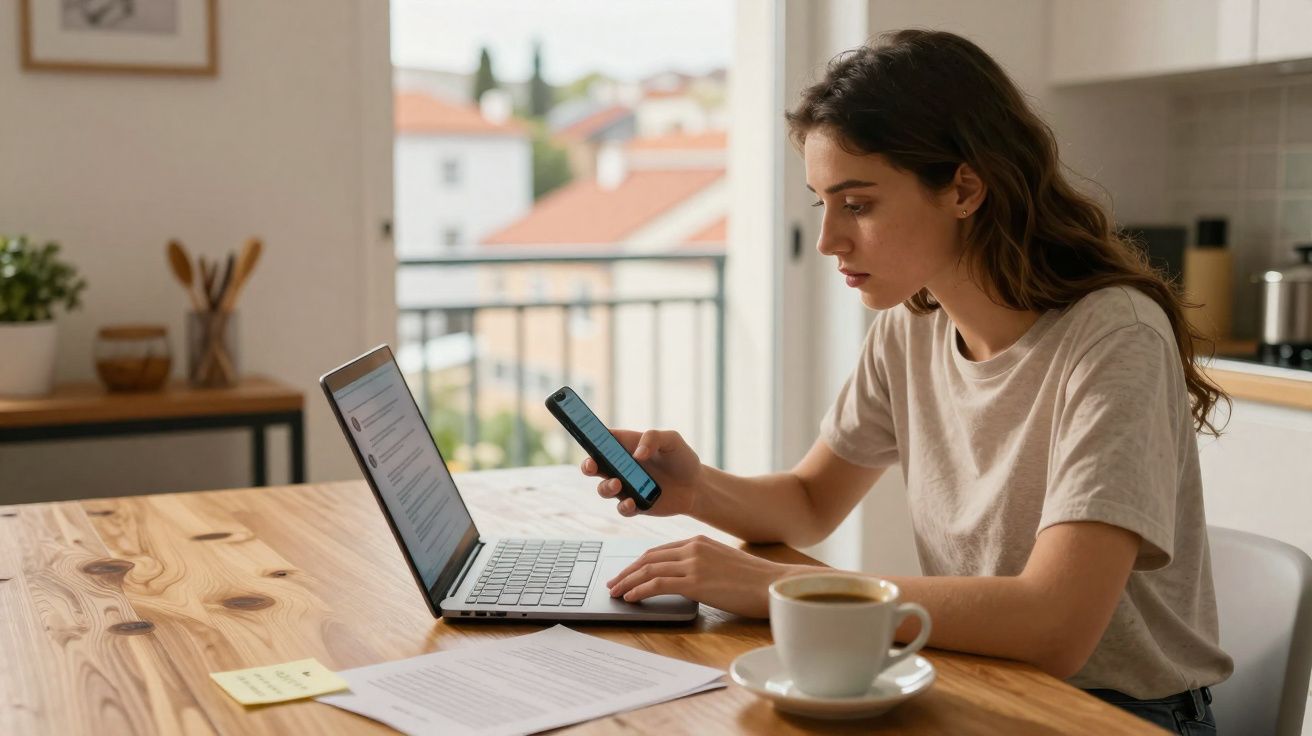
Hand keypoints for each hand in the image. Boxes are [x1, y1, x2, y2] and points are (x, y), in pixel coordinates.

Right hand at [581, 428, 701, 517]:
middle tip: (591, 466)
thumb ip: (653, 438)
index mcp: (627, 446)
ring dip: (606, 487)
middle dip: (588, 465)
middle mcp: (622, 466)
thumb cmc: (682, 459)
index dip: (590, 437)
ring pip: (604, 488)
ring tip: (617, 484)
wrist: (696, 486)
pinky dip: (623, 506)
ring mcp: (626, 486)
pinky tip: (632, 502)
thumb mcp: (672, 440)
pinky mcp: (635, 505)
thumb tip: (637, 454)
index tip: (583, 436)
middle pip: (595, 465)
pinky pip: (622, 508)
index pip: (602, 439)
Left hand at [605, 535, 817, 617]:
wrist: (772, 584)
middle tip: (612, 583)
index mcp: (698, 541)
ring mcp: (693, 564)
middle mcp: (692, 548)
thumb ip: (701, 564)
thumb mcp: (722, 562)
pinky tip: (631, 599)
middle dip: (626, 572)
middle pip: (648, 558)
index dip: (638, 563)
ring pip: (648, 570)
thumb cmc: (752, 580)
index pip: (658, 551)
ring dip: (627, 582)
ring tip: (615, 593)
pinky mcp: (695, 582)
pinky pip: (657, 584)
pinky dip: (639, 591)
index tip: (626, 573)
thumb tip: (683, 579)